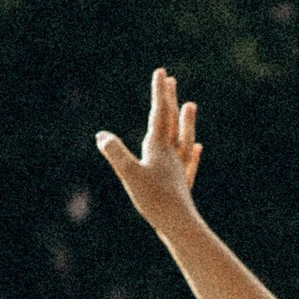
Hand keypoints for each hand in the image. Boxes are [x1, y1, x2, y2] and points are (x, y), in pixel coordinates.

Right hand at [96, 65, 203, 241]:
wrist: (179, 227)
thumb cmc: (154, 201)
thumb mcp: (129, 175)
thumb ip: (115, 154)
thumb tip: (101, 136)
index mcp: (158, 148)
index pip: (159, 114)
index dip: (159, 92)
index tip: (161, 71)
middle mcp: (171, 155)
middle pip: (172, 122)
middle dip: (170, 99)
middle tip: (171, 80)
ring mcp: (179, 170)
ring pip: (184, 139)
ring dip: (186, 121)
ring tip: (190, 106)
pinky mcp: (182, 187)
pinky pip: (189, 164)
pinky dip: (192, 153)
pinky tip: (197, 148)